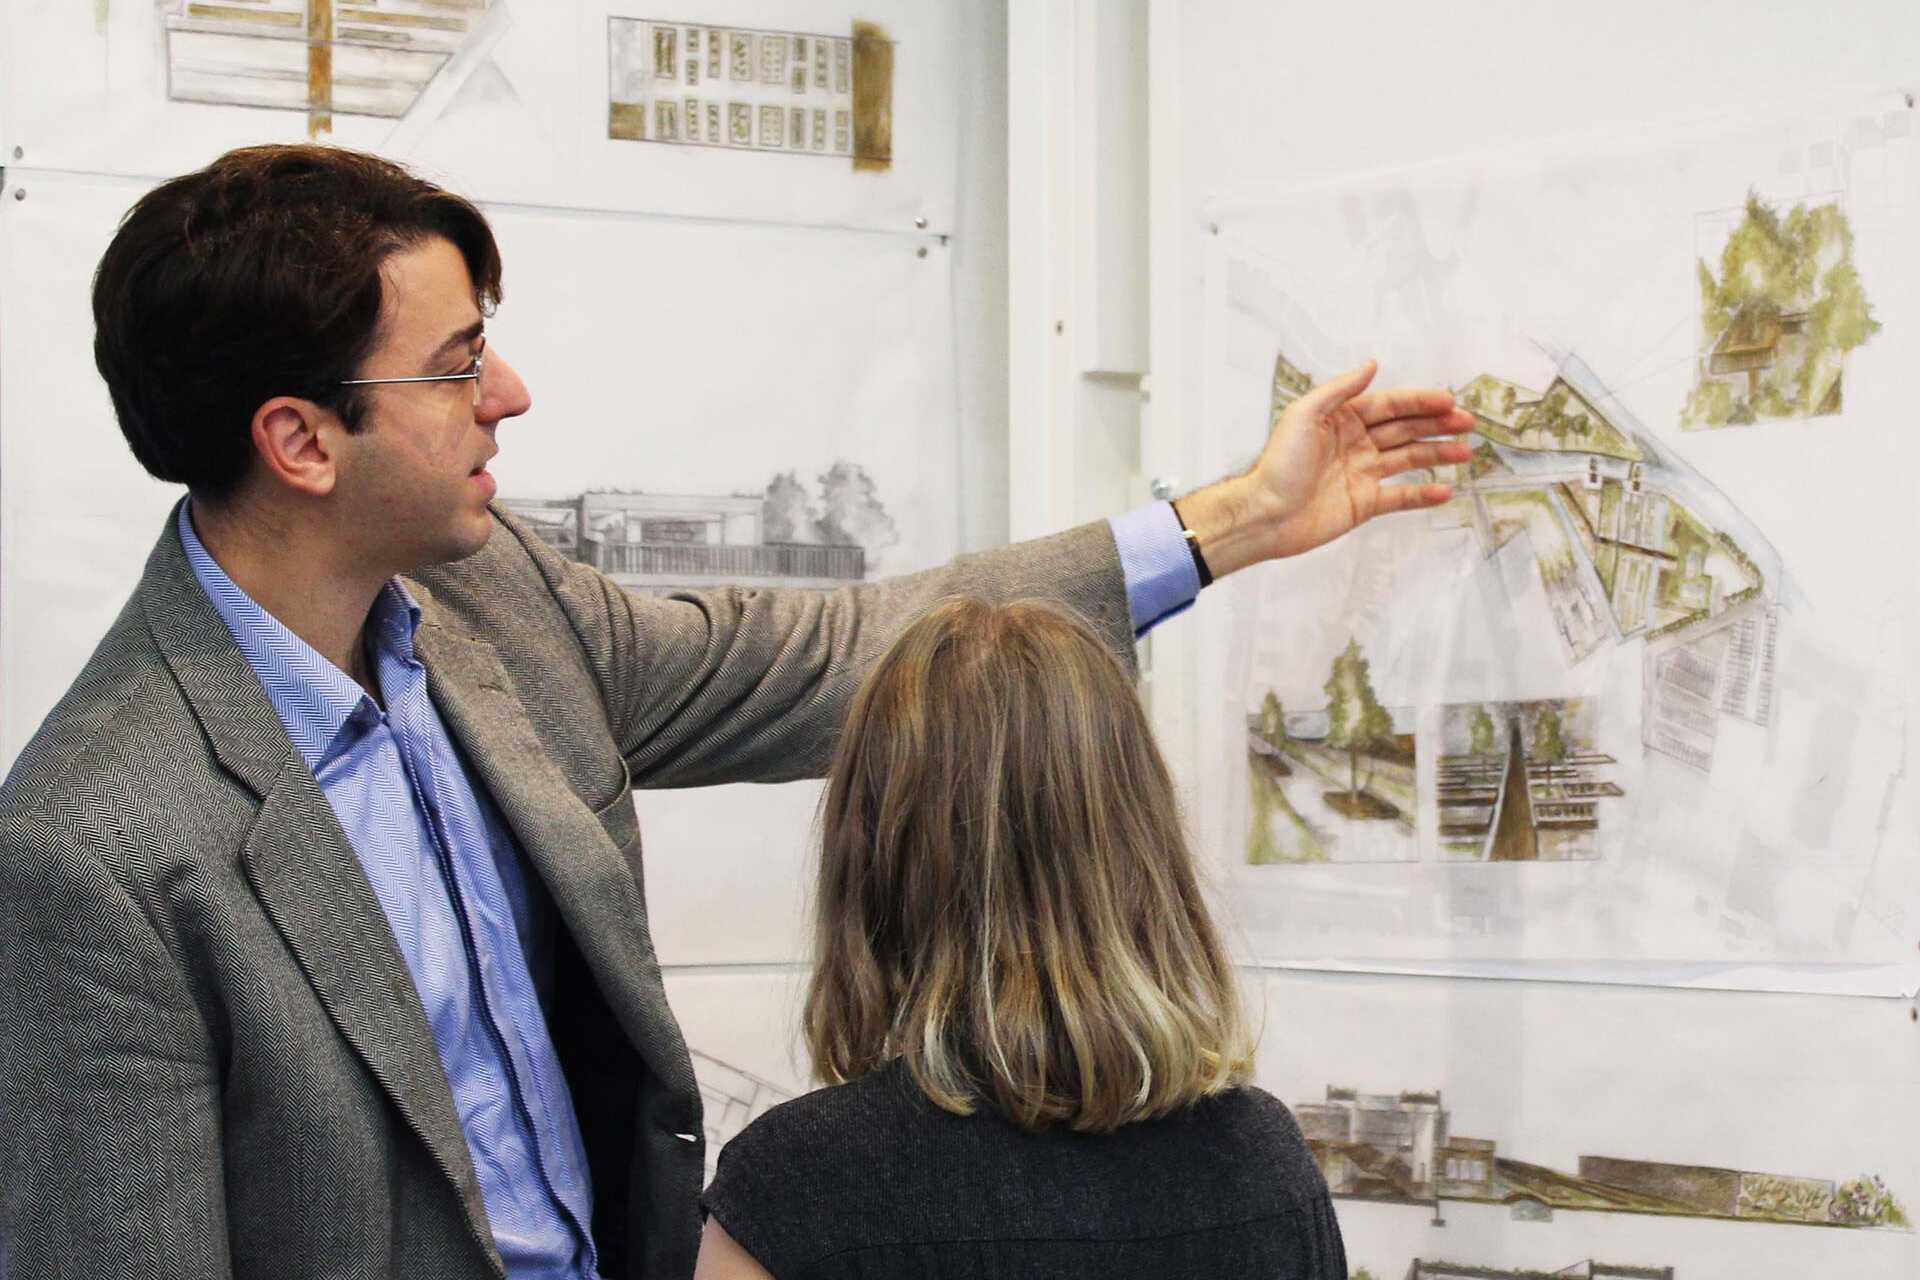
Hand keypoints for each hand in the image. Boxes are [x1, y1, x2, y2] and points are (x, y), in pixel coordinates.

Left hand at [1178, 361, 1475, 575]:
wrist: (1265, 514)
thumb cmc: (1278, 464)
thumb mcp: (1304, 416)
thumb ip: (1339, 390)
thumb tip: (1372, 365)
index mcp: (1342, 419)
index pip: (1390, 405)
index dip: (1420, 402)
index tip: (1449, 401)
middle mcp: (1356, 443)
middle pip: (1405, 429)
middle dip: (1437, 425)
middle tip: (1468, 423)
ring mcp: (1362, 474)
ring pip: (1408, 459)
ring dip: (1437, 455)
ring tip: (1466, 453)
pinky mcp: (1364, 503)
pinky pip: (1400, 496)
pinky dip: (1423, 494)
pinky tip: (1446, 490)